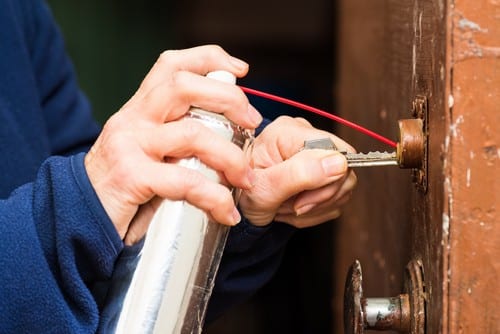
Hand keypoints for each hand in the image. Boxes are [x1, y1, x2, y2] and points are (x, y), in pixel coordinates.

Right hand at [84, 45, 262, 243]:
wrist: (78, 219)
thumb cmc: (124, 187)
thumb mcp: (148, 152)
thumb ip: (177, 138)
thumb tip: (231, 138)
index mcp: (141, 109)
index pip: (172, 66)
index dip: (208, 59)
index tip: (240, 70)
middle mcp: (133, 119)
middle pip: (183, 85)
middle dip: (228, 99)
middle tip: (253, 122)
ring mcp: (129, 145)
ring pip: (192, 133)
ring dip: (230, 156)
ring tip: (246, 179)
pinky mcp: (130, 176)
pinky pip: (185, 180)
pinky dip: (214, 197)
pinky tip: (226, 212)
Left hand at [239, 116, 356, 227]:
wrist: (238, 206)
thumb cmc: (242, 193)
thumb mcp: (264, 188)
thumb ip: (300, 174)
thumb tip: (338, 163)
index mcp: (290, 131)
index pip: (337, 150)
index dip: (327, 181)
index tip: (300, 201)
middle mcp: (306, 137)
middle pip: (344, 170)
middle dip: (319, 197)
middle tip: (292, 206)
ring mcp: (316, 155)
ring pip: (343, 186)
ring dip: (317, 206)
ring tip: (289, 206)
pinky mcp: (322, 172)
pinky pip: (337, 196)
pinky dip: (318, 210)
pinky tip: (295, 207)